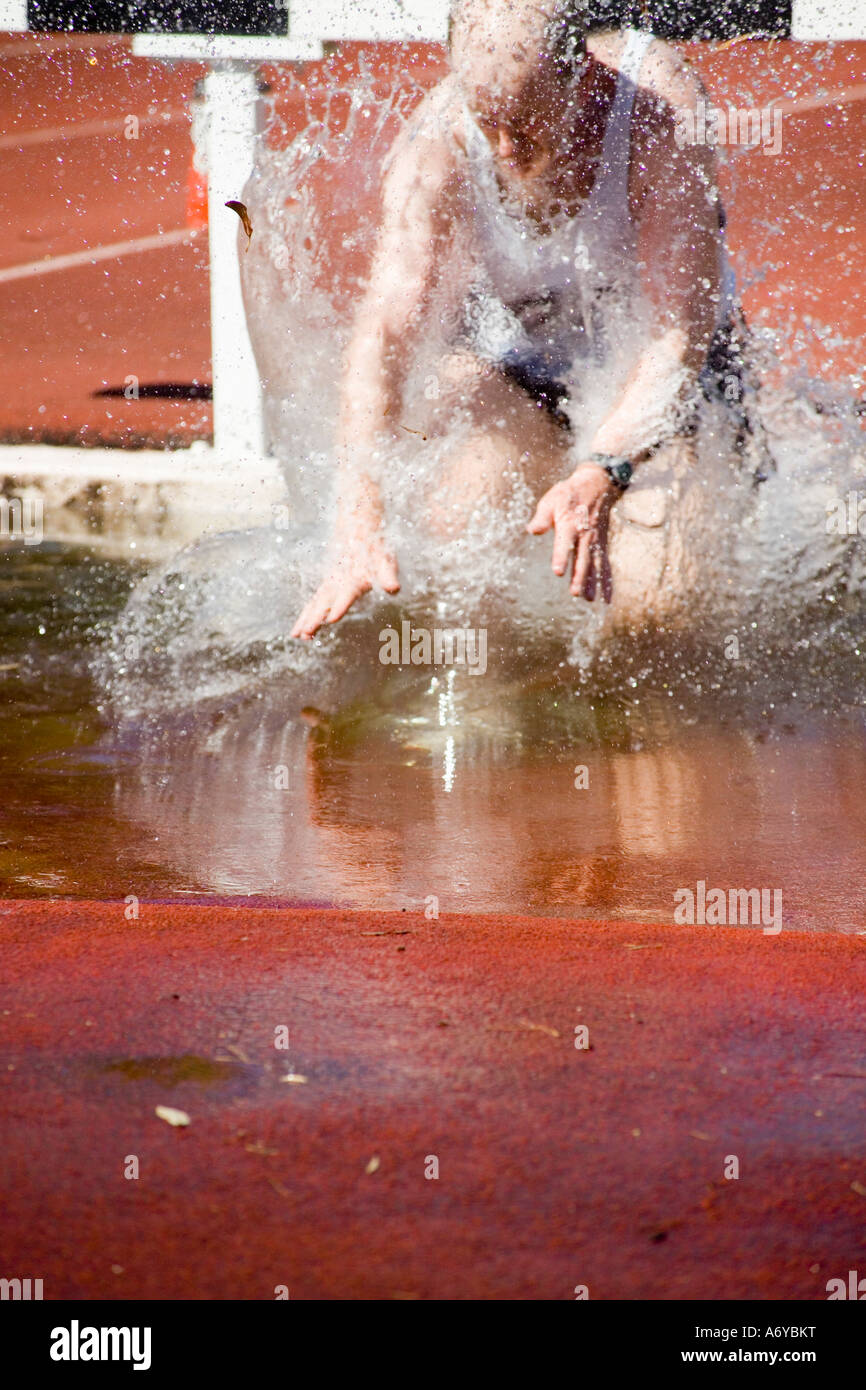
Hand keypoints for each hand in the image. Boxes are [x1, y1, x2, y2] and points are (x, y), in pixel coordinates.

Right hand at [291, 527, 399, 638]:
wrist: (358, 530)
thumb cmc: (375, 550)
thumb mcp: (385, 561)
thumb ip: (388, 576)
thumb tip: (394, 589)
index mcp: (354, 578)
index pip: (346, 594)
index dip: (340, 606)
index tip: (331, 619)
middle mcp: (338, 583)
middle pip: (323, 602)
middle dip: (315, 618)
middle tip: (305, 635)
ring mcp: (329, 585)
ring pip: (314, 604)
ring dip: (305, 620)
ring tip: (295, 636)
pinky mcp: (326, 587)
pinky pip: (313, 603)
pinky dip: (305, 616)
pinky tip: (298, 630)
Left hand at [527, 462, 618, 601]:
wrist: (597, 484)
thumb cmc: (568, 494)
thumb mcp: (551, 500)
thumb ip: (542, 517)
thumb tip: (532, 530)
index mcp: (569, 524)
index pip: (564, 543)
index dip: (561, 557)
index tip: (558, 572)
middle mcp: (585, 534)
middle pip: (582, 558)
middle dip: (579, 576)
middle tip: (574, 593)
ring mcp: (595, 541)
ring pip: (595, 564)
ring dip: (592, 582)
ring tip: (588, 599)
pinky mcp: (602, 545)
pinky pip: (605, 565)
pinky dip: (606, 581)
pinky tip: (605, 598)